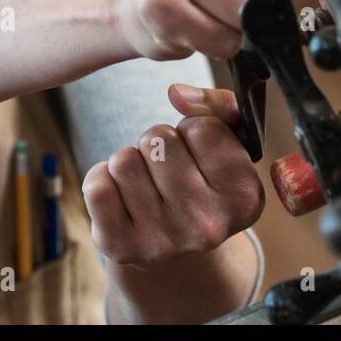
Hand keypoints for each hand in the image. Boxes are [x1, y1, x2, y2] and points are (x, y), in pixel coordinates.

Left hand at [83, 82, 264, 265]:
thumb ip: (217, 105)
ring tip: (146, 182)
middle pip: (157, 140)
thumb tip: (177, 93)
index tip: (196, 152)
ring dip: (130, 161)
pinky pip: (96, 185)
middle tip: (166, 167)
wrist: (177, 245)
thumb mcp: (228, 142)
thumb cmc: (203, 179)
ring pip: (124, 161)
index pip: (202, 127)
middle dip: (157, 142)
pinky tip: (122, 196)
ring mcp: (163, 242)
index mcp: (244, 197)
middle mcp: (208, 226)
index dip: (193, 129)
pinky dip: (103, 179)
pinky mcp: (121, 248)